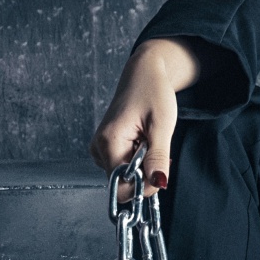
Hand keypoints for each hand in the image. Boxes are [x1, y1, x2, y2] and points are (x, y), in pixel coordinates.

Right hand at [89, 38, 198, 187]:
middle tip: (157, 149)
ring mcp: (100, 149)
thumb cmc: (152, 92)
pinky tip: (142, 142)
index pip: (121, 186)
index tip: (160, 169)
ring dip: (142, 168)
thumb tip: (159, 184)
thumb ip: (158, 158)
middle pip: (122, 184)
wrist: (143, 73)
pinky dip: (137, 161)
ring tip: (149, 141)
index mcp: (109, 142)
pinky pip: (122, 167)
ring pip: (123, 177)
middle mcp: (99, 148)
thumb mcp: (161, 125)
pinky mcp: (105, 148)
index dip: (143, 186)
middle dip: (144, 175)